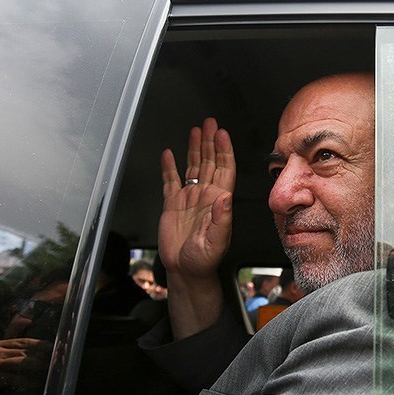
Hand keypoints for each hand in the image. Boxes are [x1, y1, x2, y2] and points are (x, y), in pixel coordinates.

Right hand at [0, 338, 52, 394]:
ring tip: (52, 370)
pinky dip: (27, 381)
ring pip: (23, 362)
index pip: (24, 341)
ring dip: (39, 366)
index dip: (41, 344)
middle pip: (26, 350)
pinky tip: (36, 384)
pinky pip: (14, 378)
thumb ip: (5, 353)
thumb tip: (25, 355)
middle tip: (59, 358)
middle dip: (44, 355)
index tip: (55, 347)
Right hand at [158, 117, 235, 280]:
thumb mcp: (217, 241)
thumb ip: (222, 218)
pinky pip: (171, 181)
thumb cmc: (204, 260)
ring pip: (193, 167)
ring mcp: (189, 199)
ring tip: (195, 130)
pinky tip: (168, 154)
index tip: (222, 134)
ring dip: (194, 148)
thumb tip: (225, 197)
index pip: (224, 169)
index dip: (223, 151)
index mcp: (218, 202)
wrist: (186, 271)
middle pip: (209, 162)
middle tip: (210, 123)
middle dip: (210, 142)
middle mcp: (205, 196)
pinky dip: (169, 167)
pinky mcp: (173, 205)